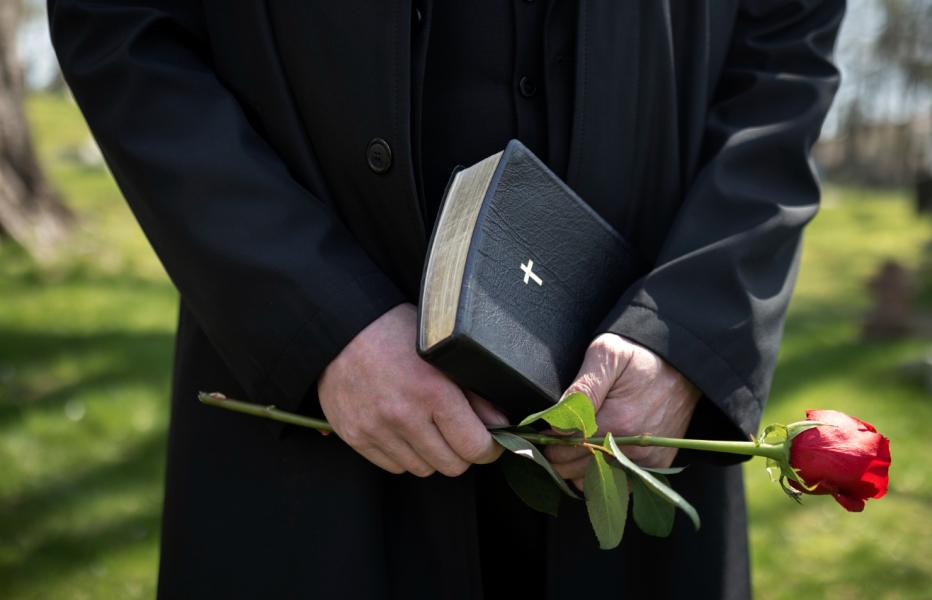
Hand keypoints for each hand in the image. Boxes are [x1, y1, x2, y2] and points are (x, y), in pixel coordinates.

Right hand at [318, 303, 505, 476]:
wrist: (341, 328)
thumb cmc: (395, 332)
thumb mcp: (443, 350)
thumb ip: (473, 391)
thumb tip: (500, 424)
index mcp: (431, 390)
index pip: (474, 446)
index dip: (489, 449)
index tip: (490, 442)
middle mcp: (403, 415)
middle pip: (451, 466)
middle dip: (462, 453)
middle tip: (460, 434)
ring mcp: (376, 429)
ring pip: (422, 470)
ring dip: (431, 455)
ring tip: (428, 427)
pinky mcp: (355, 437)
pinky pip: (392, 466)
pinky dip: (404, 455)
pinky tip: (403, 430)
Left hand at [545, 334, 700, 489]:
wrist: (686, 364)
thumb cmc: (643, 355)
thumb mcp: (607, 354)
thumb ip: (581, 389)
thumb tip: (557, 422)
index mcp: (618, 421)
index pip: (568, 447)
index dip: (548, 443)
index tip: (539, 435)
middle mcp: (633, 447)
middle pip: (579, 468)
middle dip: (558, 458)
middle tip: (548, 444)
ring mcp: (647, 459)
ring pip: (598, 480)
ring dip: (577, 470)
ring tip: (569, 451)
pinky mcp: (657, 464)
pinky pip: (621, 484)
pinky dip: (603, 476)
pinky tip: (592, 460)